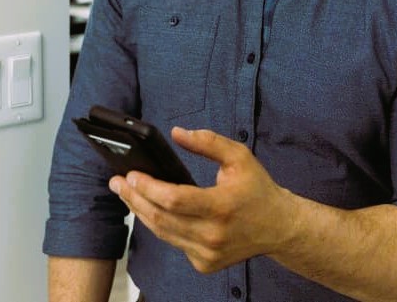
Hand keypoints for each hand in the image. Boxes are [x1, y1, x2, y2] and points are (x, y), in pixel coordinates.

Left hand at [109, 128, 292, 273]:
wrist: (278, 226)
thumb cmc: (257, 188)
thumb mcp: (238, 156)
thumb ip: (207, 142)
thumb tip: (176, 133)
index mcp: (222, 206)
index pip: (174, 200)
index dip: (149, 188)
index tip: (131, 174)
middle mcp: (213, 235)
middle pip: (161, 218)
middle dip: (134, 198)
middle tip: (118, 182)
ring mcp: (208, 253)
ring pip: (162, 233)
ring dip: (141, 212)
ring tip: (127, 194)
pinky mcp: (204, 264)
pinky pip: (174, 243)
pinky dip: (160, 226)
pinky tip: (151, 211)